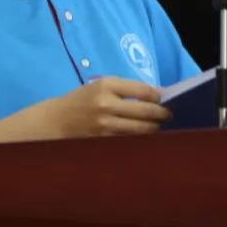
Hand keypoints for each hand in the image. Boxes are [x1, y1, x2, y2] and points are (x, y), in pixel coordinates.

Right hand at [49, 77, 171, 137]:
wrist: (57, 121)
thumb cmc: (82, 100)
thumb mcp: (101, 86)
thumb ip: (127, 88)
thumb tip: (157, 94)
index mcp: (106, 85)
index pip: (142, 90)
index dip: (158, 96)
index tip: (163, 99)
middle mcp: (106, 104)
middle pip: (145, 111)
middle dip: (161, 114)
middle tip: (169, 115)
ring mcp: (105, 125)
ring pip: (141, 129)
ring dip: (154, 128)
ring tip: (159, 126)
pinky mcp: (104, 141)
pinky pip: (130, 140)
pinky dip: (141, 139)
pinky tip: (145, 137)